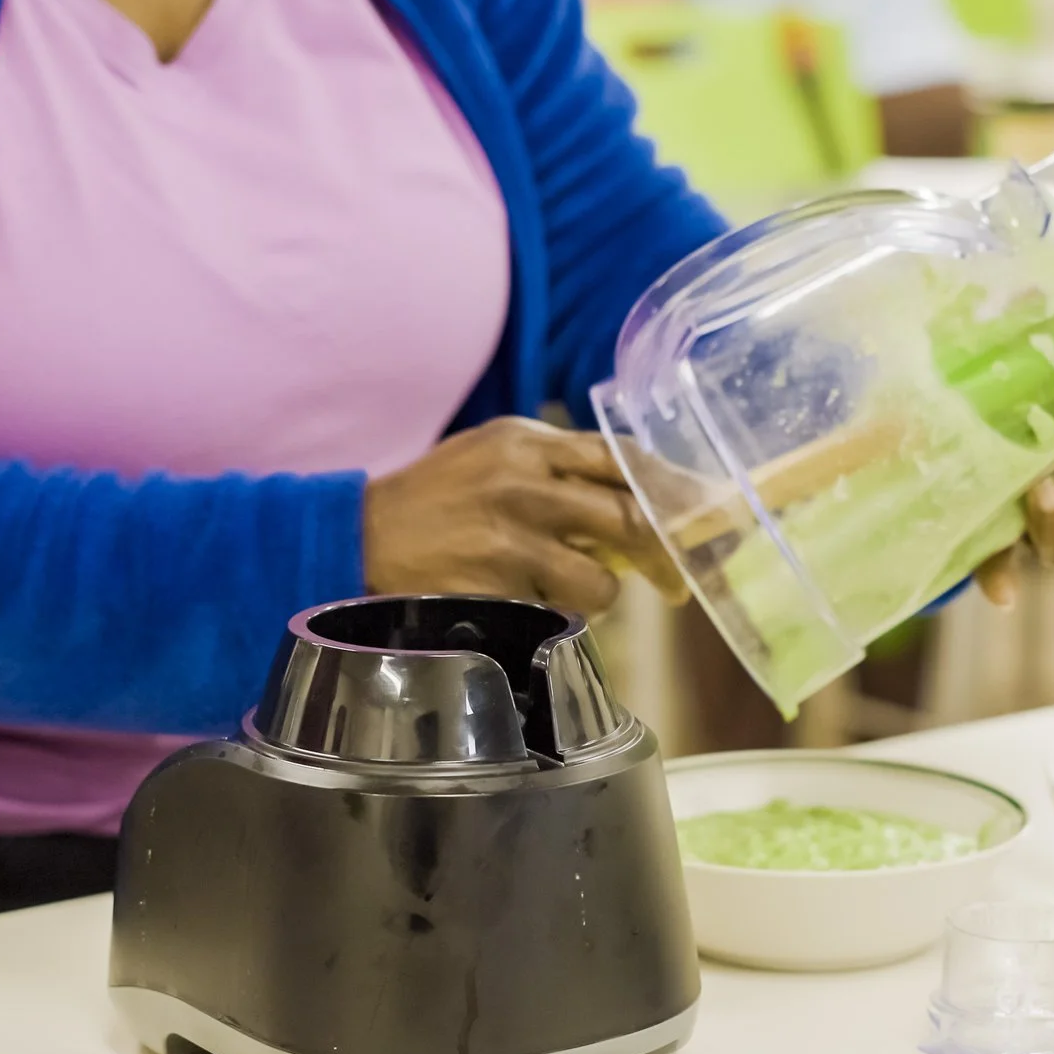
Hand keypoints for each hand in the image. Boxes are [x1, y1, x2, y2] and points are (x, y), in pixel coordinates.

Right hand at [362, 418, 682, 616]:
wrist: (356, 536)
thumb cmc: (434, 499)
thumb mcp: (491, 457)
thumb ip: (558, 470)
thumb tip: (635, 503)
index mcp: (525, 440)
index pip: (619, 459)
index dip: (667, 490)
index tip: (697, 516)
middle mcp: (522, 481)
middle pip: (627, 519)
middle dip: (657, 557)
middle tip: (671, 582)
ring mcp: (509, 536)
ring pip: (600, 580)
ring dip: (596, 594)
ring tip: (563, 587)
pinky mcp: (494, 586)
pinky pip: (557, 612)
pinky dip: (553, 614)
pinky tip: (523, 600)